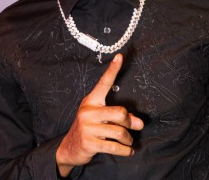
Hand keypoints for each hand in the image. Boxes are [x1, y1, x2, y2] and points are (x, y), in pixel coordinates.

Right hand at [56, 54, 143, 176]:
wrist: (69, 149)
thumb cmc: (89, 129)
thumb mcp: (102, 119)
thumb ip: (121, 118)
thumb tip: (140, 124)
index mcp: (92, 101)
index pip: (104, 83)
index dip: (112, 70)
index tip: (120, 57)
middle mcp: (89, 111)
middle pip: (120, 113)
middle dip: (129, 123)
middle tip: (131, 128)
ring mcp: (87, 127)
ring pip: (120, 131)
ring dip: (128, 139)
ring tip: (128, 142)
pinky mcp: (89, 143)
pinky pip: (114, 146)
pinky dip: (125, 150)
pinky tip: (128, 151)